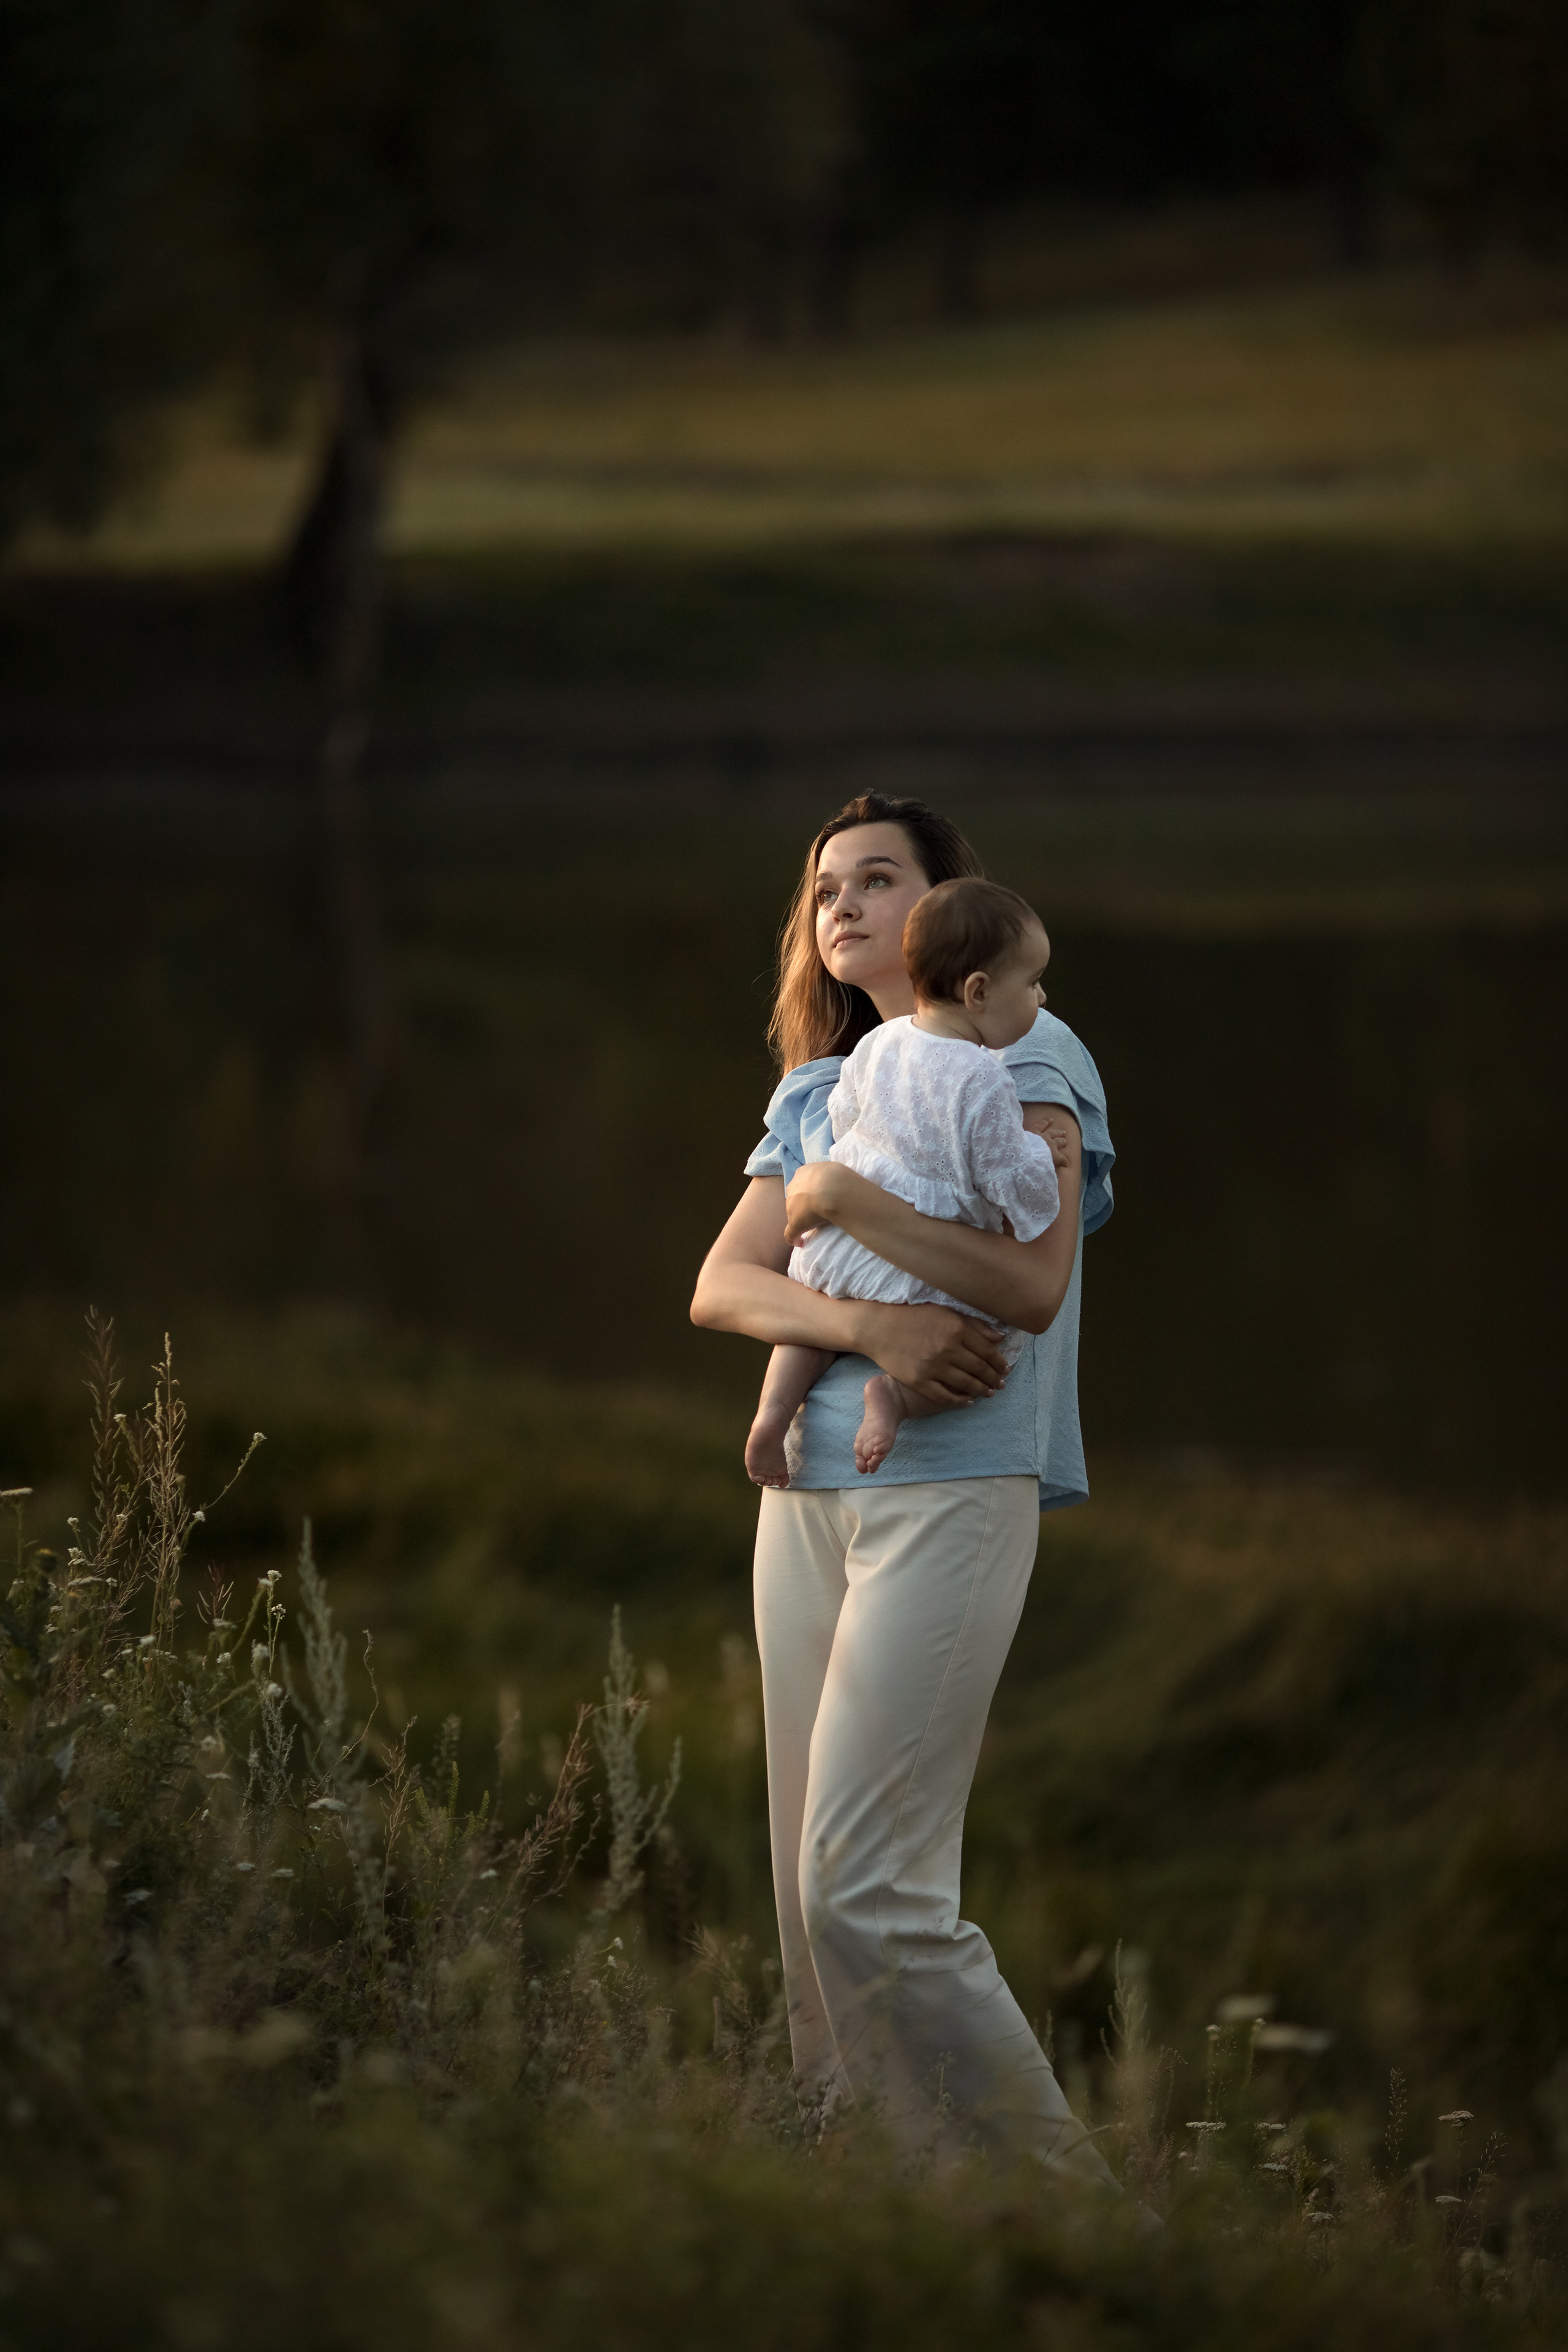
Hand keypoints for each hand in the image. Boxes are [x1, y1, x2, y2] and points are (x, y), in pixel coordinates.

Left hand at [783, 1161, 846, 1246]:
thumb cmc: (837, 1178)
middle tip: (816, 1211)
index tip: (817, 1198)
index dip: (808, 1191)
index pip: (801, 1183)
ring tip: (813, 1225)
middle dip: (802, 1204)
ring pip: (792, 1214)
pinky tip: (801, 1243)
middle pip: (794, 1198)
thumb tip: (840, 1182)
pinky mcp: (794, 1223)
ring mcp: (791, 1206)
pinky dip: (795, 1239)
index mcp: (802, 1173)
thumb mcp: (835, 1170)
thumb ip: (831, 1175)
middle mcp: (793, 1188)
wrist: (833, 1189)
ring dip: (800, 1219)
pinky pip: (791, 1234)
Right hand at [854, 1302, 1009, 1405]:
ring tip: (990, 1393)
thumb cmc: (914, 1317)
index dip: (999, 1363)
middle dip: (994, 1379)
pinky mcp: (920, 1381)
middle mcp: (948, 1348)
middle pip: (980, 1369)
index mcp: (957, 1329)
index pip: (987, 1351)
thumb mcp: (945, 1312)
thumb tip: (1000, 1337)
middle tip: (1001, 1384)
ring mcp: (933, 1367)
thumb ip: (974, 1325)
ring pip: (967, 1385)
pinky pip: (945, 1396)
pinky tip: (968, 1402)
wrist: (879, 1327)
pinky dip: (960, 1401)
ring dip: (982, 1391)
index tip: (1005, 1369)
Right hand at [1023, 1102, 1080, 1175]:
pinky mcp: (1055, 1156)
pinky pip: (1062, 1158)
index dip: (1046, 1122)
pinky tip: (1066, 1163)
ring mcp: (1050, 1146)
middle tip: (1063, 1132)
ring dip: (1062, 1141)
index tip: (1051, 1120)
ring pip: (1059, 1141)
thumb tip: (1006, 1135)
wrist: (1026, 1157)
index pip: (1040, 1125)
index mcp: (1033, 1133)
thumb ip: (1016, 1136)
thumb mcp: (1016, 1139)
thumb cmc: (1018, 1149)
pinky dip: (1064, 1160)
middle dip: (1058, 1132)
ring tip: (1065, 1140)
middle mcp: (1043, 1137)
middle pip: (1053, 1133)